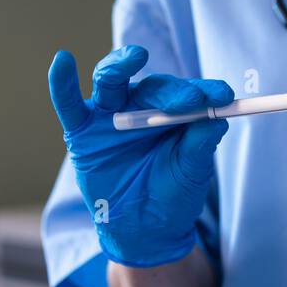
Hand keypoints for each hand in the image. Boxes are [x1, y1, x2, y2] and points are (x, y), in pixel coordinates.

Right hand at [48, 45, 232, 267]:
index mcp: (174, 114)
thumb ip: (199, 147)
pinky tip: (62, 61)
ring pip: (111, 82)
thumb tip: (216, 120)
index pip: (189, 95)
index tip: (224, 96)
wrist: (144, 229)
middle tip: (192, 100)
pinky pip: (68, 104)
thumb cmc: (172, 195)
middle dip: (173, 91)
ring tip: (134, 57)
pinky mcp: (82, 131)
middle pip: (153, 88)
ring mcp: (110, 117)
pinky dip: (62, 83)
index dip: (206, 92)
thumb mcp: (191, 174)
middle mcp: (142, 108)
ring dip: (120, 67)